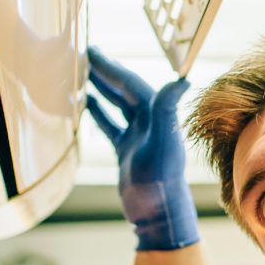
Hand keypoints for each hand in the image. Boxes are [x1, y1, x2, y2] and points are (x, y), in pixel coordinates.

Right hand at [85, 48, 200, 252]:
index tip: (92, 52)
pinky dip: (99, 113)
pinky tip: (86, 104)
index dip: (111, 67)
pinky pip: (110, 125)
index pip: (130, 83)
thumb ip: (167, 110)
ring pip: (116, 104)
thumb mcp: (162, 142)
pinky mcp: (127, 150)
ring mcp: (138, 135)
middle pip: (123, 89)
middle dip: (104, 72)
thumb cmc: (160, 179)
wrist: (157, 212)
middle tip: (83, 54)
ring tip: (80, 73)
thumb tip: (183, 78)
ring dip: (100, 88)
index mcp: (157, 115)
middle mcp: (149, 121)